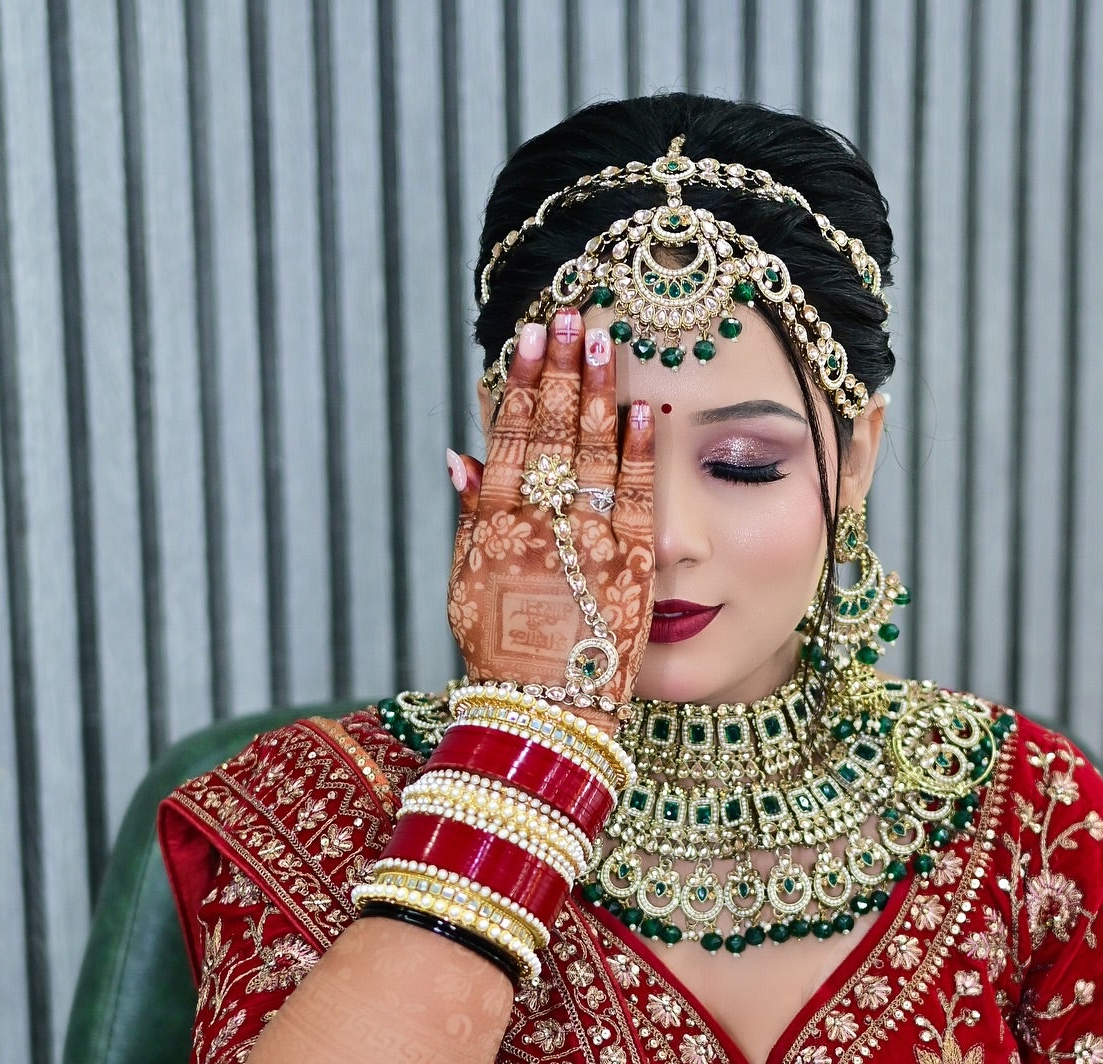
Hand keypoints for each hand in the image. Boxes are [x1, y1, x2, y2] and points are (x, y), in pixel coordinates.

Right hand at [445, 312, 655, 713]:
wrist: (544, 710)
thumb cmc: (502, 651)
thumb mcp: (467, 581)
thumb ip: (468, 514)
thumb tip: (458, 451)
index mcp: (496, 524)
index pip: (510, 436)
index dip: (521, 383)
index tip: (530, 337)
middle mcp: (540, 524)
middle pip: (552, 431)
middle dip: (561, 369)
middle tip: (571, 314)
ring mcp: (588, 540)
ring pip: (593, 450)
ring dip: (598, 391)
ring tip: (605, 339)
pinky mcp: (631, 563)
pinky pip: (637, 495)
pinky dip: (639, 450)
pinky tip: (643, 408)